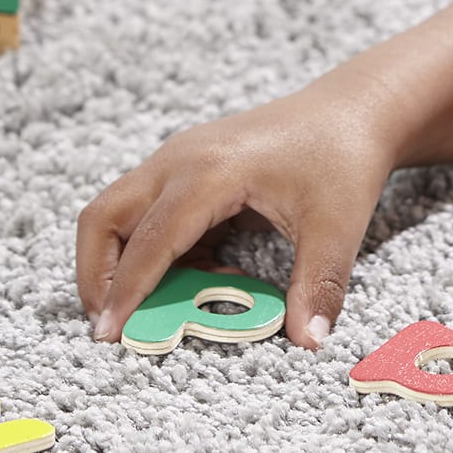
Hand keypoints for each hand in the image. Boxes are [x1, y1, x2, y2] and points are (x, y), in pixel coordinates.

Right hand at [75, 81, 399, 350]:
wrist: (354, 109)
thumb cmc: (344, 157)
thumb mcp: (337, 226)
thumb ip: (318, 285)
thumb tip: (309, 342)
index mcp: (211, 171)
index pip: (149, 239)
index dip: (126, 292)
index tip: (109, 338)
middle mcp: (182, 160)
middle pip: (105, 217)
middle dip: (98, 276)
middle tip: (116, 327)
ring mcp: (180, 159)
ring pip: (118, 213)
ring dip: (124, 262)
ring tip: (167, 304)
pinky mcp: (188, 167)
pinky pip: (149, 213)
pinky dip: (156, 250)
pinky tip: (205, 273)